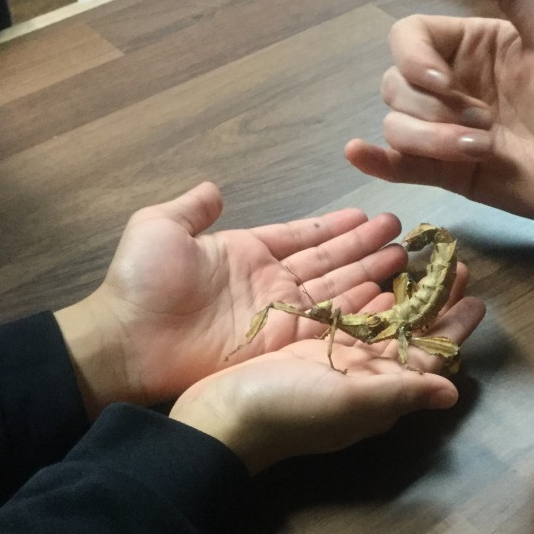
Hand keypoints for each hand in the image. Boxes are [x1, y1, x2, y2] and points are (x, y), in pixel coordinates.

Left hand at [54, 183, 407, 414]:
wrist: (129, 341)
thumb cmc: (141, 283)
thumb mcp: (160, 228)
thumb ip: (191, 209)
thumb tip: (212, 190)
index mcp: (246, 252)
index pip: (301, 236)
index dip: (334, 226)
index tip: (367, 213)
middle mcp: (270, 282)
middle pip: (328, 262)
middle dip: (365, 247)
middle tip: (402, 234)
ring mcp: (279, 314)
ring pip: (336, 290)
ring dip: (369, 275)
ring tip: (404, 260)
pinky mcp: (282, 343)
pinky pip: (328, 323)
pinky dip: (358, 311)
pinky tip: (386, 298)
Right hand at [169, 271, 484, 473]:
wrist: (222, 418)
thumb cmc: (288, 412)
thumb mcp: (350, 402)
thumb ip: (402, 391)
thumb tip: (453, 393)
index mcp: (382, 393)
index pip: (429, 358)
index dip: (454, 329)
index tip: (478, 298)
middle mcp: (365, 379)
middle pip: (411, 335)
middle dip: (435, 303)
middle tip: (456, 265)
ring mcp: (336, 362)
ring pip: (382, 323)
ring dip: (406, 294)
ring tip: (424, 262)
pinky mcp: (308, 348)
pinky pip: (348, 317)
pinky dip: (367, 296)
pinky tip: (380, 278)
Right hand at [346, 0, 533, 225]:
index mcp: (473, 46)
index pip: (409, 38)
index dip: (413, 60)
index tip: (444, 85)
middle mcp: (455, 86)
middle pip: (395, 84)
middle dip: (429, 110)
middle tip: (485, 128)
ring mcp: (449, 131)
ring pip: (397, 125)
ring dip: (429, 140)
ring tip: (481, 152)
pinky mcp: (450, 173)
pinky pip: (400, 163)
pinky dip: (376, 160)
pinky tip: (358, 153)